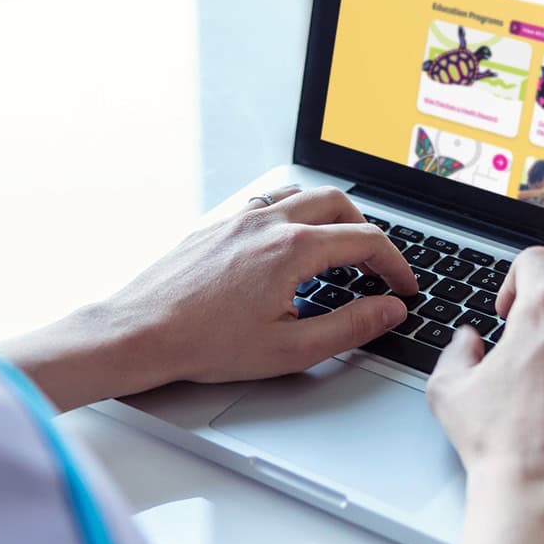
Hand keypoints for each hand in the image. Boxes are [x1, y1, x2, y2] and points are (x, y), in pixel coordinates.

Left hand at [118, 185, 421, 388]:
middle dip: (368, 232)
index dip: (396, 265)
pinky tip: (288, 242)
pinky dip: (292, 213)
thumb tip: (388, 310)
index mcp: (291, 249)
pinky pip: (266, 203)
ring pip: (301, 195)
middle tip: (377, 267)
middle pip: (338, 203)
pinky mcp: (215, 226)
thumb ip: (349, 327)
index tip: (403, 287)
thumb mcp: (290, 348)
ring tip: (338, 250)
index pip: (365, 241)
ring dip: (330, 216)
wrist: (140, 333)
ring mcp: (237, 219)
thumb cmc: (203, 345)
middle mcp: (266, 223)